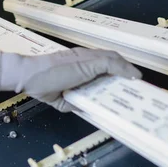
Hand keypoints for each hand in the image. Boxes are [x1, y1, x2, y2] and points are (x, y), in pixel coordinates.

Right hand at [0, 48, 141, 111]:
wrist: (29, 74)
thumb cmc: (40, 83)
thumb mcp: (60, 99)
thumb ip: (73, 101)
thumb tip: (86, 108)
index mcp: (77, 64)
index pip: (101, 64)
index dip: (114, 72)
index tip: (123, 83)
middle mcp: (84, 58)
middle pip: (111, 59)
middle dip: (124, 71)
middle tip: (135, 84)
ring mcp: (87, 59)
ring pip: (114, 59)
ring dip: (127, 70)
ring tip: (138, 82)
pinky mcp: (89, 62)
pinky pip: (112, 64)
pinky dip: (125, 70)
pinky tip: (133, 78)